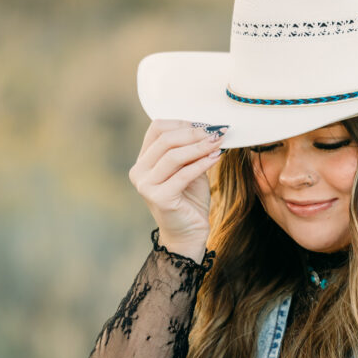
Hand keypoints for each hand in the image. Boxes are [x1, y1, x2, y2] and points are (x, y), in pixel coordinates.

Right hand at [128, 119, 227, 261]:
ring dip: (199, 147)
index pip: (157, 129)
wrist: (188, 234)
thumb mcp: (190, 169)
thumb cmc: (189, 201)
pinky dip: (202, 163)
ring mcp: (146, 185)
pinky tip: (216, 157)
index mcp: (143, 161)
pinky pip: (184, 174)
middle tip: (216, 133)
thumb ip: (191, 151)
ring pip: (174, 155)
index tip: (205, 126)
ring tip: (218, 143)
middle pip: (165, 140)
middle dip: (194, 133)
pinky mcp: (159, 198)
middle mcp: (139, 171)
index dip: (182, 123)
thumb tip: (208, 129)